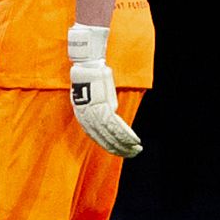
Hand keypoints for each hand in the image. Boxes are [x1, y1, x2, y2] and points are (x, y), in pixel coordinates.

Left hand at [68, 23, 141, 156]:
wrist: (87, 66)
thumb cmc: (90, 79)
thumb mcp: (92, 97)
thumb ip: (99, 109)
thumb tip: (111, 114)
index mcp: (82, 116)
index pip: (95, 136)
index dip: (107, 145)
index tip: (118, 151)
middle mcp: (87, 117)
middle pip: (103, 138)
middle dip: (118, 148)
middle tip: (131, 154)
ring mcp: (95, 113)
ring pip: (111, 134)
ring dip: (125, 144)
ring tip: (136, 149)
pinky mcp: (104, 107)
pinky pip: (116, 126)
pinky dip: (126, 135)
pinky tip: (134, 141)